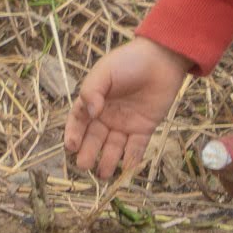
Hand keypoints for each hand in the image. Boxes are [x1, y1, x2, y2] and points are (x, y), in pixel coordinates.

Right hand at [64, 37, 192, 180]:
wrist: (162, 59)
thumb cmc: (129, 62)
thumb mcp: (104, 72)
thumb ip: (92, 91)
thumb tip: (91, 113)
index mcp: (94, 101)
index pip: (78, 121)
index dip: (73, 134)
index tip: (71, 146)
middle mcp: (108, 115)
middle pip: (94, 138)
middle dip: (88, 152)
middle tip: (84, 166)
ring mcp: (126, 123)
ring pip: (113, 147)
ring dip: (108, 161)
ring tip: (103, 174)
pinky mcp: (144, 128)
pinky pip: (136, 147)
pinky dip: (131, 159)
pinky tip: (126, 169)